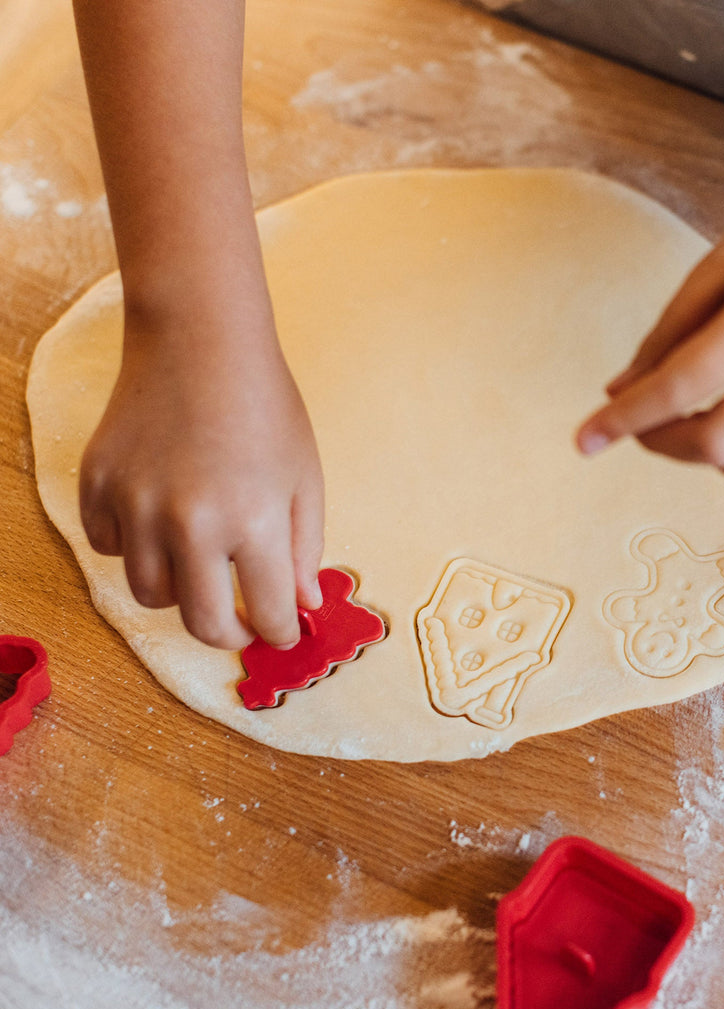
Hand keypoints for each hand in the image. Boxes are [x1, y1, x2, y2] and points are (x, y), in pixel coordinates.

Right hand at [79, 301, 324, 649]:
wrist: (200, 341)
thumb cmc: (266, 407)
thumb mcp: (305, 478)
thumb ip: (305, 549)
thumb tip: (303, 607)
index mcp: (253, 523)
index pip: (269, 614)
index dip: (281, 631)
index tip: (282, 629)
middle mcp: (189, 523)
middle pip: (202, 625)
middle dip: (230, 632)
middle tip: (242, 621)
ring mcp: (135, 505)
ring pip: (150, 593)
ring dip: (180, 590)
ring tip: (201, 558)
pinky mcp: (97, 485)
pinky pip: (107, 547)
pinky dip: (132, 547)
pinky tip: (158, 518)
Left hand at [576, 178, 723, 489]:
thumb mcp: (715, 268)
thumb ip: (665, 338)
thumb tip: (618, 393)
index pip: (677, 390)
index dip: (623, 421)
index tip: (584, 441)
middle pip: (718, 446)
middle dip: (664, 444)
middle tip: (647, 427)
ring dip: (718, 465)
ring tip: (703, 431)